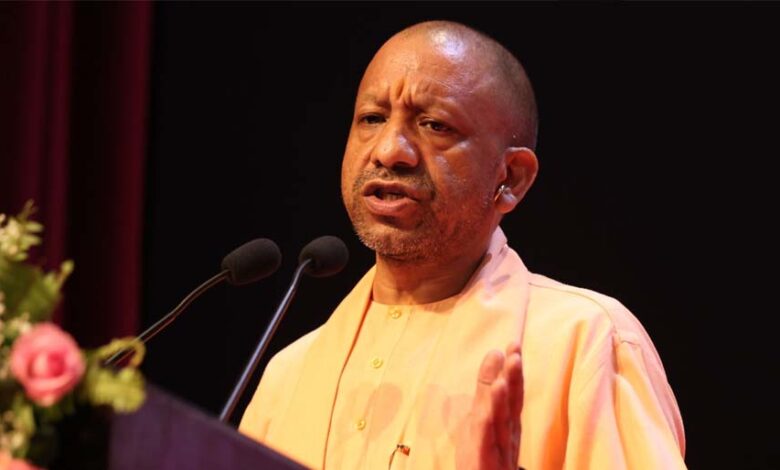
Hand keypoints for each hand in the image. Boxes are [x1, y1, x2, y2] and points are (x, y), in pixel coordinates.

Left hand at [456, 342, 522, 469]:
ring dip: (506, 390)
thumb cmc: (484, 464)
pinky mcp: (485, 461)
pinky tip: (494, 398)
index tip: (513, 346)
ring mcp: (499, 452)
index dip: (514, 373)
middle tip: (515, 348)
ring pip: (502, 418)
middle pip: (512, 405)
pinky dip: (490, 416)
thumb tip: (494, 369)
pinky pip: (487, 437)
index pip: (512, 399)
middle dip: (515, 376)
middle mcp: (506, 440)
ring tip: (509, 363)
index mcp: (506, 432)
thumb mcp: (483, 432)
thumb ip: (487, 402)